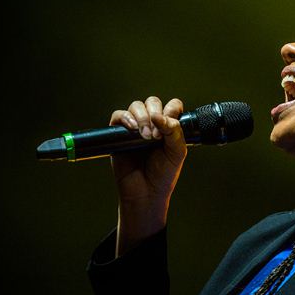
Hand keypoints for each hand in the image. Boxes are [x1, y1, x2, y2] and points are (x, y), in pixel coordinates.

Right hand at [109, 96, 187, 254]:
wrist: (146, 192)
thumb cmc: (163, 174)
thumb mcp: (176, 152)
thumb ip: (174, 132)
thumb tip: (159, 116)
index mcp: (169, 127)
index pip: (171, 106)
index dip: (171, 109)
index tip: (170, 125)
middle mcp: (152, 125)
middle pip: (152, 102)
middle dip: (154, 112)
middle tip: (155, 135)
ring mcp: (135, 128)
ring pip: (136, 106)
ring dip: (142, 116)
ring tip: (145, 136)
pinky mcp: (118, 134)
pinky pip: (118, 116)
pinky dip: (125, 118)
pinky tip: (132, 130)